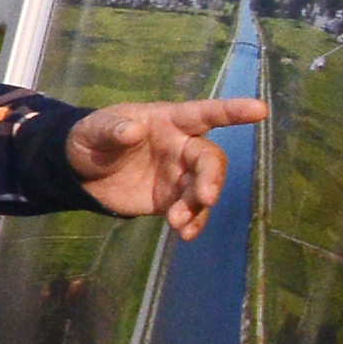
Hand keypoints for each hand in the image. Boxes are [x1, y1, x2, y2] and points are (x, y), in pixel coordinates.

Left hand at [69, 96, 266, 237]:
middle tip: (205, 197)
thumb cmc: (94, 138)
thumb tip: (133, 130)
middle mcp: (183, 147)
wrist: (82, 172)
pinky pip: (192, 211)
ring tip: (178, 222)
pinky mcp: (172, 199)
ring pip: (204, 187)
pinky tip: (184, 234)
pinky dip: (192, 223)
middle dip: (211, 177)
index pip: (205, 114)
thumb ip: (112, 129)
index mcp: (170, 121)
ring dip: (198, 206)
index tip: (260, 110)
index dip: (233, 110)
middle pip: (209, 159)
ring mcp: (180, 174)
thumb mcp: (94, 130)